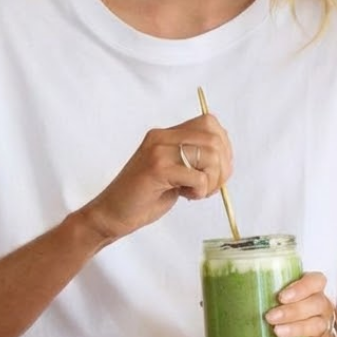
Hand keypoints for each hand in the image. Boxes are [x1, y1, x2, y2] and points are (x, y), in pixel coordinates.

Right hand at [81, 111, 232, 240]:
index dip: (223, 146)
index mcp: (166, 134)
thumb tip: (224, 158)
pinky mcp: (157, 169)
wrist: (111, 214)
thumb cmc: (144, 196)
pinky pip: (198, 177)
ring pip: (210, 156)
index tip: (216, 170)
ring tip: (196, 192)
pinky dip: (201, 190)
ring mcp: (159, 151)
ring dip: (212, 180)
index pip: (209, 122)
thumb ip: (192, 158)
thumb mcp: (172, 170)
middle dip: (222, 167)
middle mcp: (162, 137)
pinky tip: (186, 196)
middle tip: (209, 186)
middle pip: (214, 139)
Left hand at [265, 271, 336, 336]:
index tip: (282, 296)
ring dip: (297, 329)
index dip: (301, 287)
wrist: (309, 336)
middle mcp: (320, 307)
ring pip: (317, 325)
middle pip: (315, 303)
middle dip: (292, 310)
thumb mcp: (282, 296)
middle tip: (271, 317)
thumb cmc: (290, 310)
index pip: (315, 281)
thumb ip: (263, 291)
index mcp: (312, 290)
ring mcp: (323, 327)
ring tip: (278, 332)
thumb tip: (228, 291)